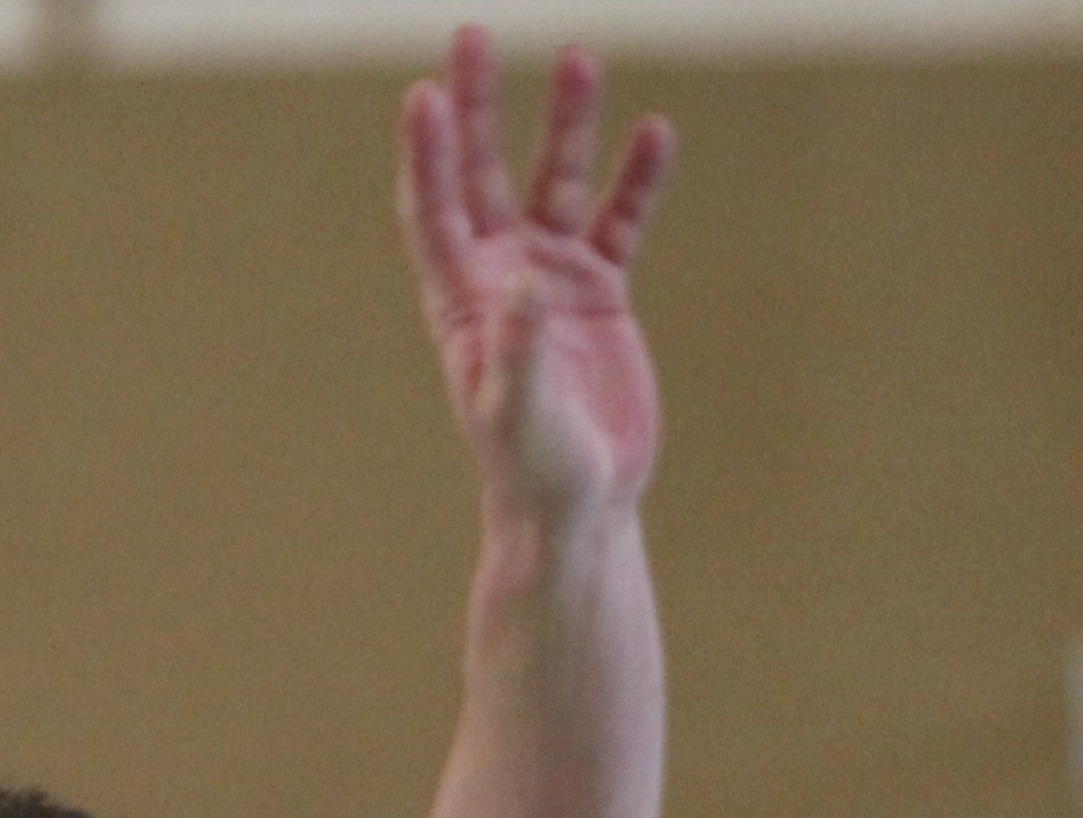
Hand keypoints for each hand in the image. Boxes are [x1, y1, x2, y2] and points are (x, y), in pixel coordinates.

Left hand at [397, 29, 671, 531]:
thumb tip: (525, 282)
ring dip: (567, 123)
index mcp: (463, 299)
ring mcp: (552, 278)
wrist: (583, 505)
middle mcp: (501, 274)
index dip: (427, 153)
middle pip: (481, 171)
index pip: (435, 209)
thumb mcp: (519, 416)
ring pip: (555, 182)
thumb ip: (517, 350)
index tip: (425, 95)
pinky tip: (656, 134)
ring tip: (581, 57)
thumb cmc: (536, 470)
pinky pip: (620, 220)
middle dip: (477, 104)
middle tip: (474, 34)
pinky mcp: (601, 293)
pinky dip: (636, 180)